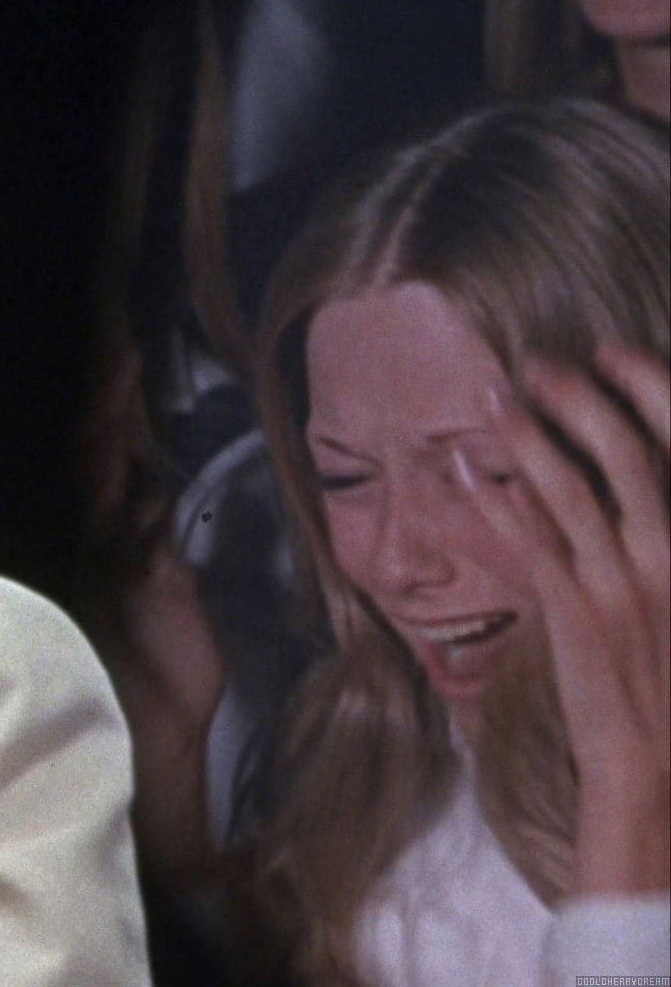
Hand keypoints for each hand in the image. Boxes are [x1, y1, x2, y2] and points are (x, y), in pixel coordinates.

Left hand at [454, 342, 669, 893]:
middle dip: (577, 395)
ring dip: (525, 435)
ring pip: (568, 488)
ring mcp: (624, 582)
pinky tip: (464, 472)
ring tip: (492, 397)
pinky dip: (494, 501)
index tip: (612, 349)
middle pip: (625, 451)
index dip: (650, 384)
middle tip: (536, 362)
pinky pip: (528, 541)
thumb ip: (664, 533)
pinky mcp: (575, 611)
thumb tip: (634, 474)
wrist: (662, 764)